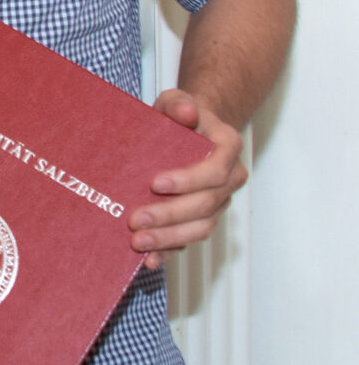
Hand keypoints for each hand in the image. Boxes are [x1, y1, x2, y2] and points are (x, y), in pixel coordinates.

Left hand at [134, 89, 249, 269]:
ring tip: (138, 242)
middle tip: (135, 219)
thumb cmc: (180, 116)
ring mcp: (217, 202)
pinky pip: (190, 239)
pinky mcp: (201, 218)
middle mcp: (229, 180)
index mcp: (227, 150)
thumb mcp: (177, 103)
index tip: (155, 183)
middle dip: (170, 215)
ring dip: (170, 238)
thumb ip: (180, 106)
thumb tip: (185, 111)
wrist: (188, 131)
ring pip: (201, 227)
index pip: (215, 171)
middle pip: (205, 205)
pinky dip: (171, 252)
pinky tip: (150, 261)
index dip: (188, 180)